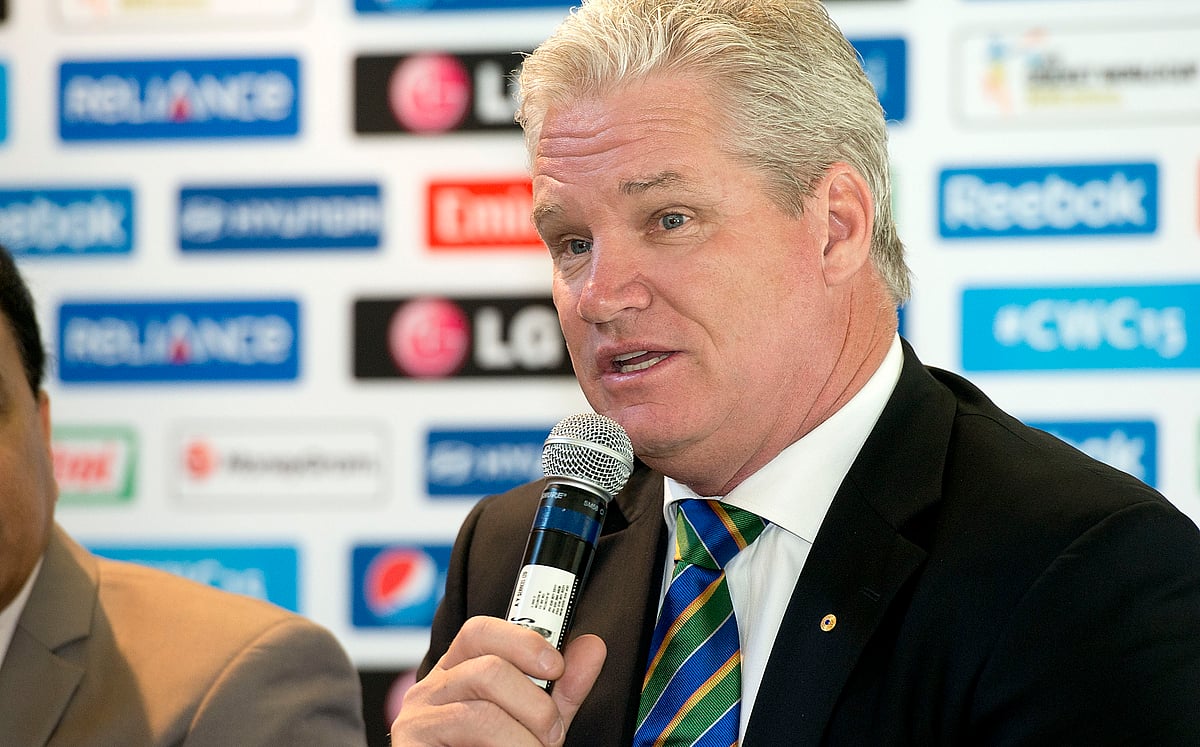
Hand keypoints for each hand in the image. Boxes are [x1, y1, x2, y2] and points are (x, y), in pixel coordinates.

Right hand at [390, 616, 606, 745]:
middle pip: (488, 666)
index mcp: (460, 672)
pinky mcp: (410, 741)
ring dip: (524, 736)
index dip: (524, 641)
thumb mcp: (535, 723)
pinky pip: (466, 727)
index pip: (481, 631)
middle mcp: (433, 687)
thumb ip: (561, 690)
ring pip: (482, 706)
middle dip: (535, 704)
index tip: (556, 666)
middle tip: (552, 734)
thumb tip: (592, 647)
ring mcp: (417, 715)